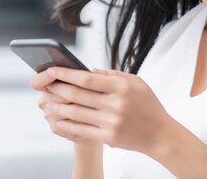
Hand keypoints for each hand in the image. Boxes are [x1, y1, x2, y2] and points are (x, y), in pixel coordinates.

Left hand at [42, 67, 171, 154]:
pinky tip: (59, 120)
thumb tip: (91, 70)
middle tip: (46, 85)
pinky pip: (82, 129)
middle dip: (59, 88)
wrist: (160, 134)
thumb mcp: (138, 83)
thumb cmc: (149, 105)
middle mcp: (116, 103)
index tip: (53, 70)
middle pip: (79, 94)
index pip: (88, 78)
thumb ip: (115, 75)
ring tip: (47, 103)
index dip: (67, 74)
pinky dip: (68, 125)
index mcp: (122, 87)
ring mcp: (111, 121)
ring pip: (77, 112)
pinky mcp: (108, 136)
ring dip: (59, 107)